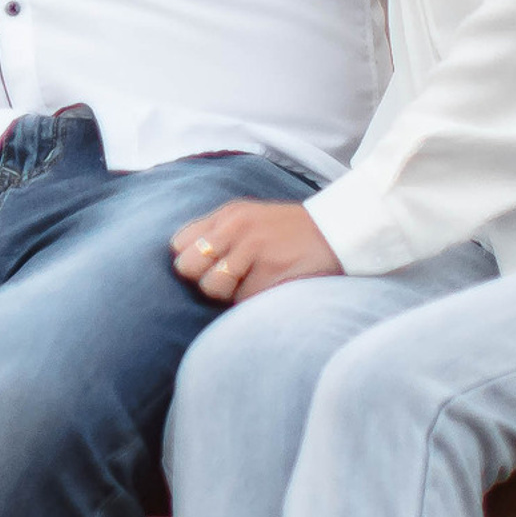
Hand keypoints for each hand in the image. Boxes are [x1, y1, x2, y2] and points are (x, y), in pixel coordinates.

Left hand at [171, 199, 343, 303]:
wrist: (336, 231)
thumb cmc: (286, 230)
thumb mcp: (248, 216)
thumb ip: (214, 232)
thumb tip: (182, 258)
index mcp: (227, 214)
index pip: (179, 245)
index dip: (190, 261)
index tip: (208, 266)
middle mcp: (236, 229)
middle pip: (188, 268)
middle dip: (202, 279)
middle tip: (227, 279)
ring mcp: (253, 251)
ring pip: (213, 288)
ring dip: (228, 294)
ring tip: (251, 283)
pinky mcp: (270, 275)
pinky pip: (242, 301)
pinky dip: (252, 302)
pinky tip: (270, 288)